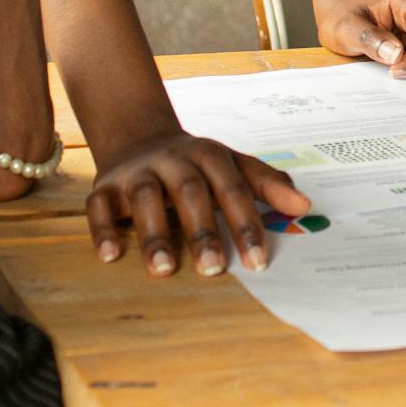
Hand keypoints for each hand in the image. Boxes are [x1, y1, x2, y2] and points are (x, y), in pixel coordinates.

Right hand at [84, 130, 309, 278]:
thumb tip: (305, 207)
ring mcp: (137, 173)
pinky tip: (111, 256)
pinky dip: (103, 229)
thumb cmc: (195, 165)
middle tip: (215, 269)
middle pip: (190, 192)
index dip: (246, 224)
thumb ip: (268, 185)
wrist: (139, 137)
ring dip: (154, 233)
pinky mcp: (105, 187)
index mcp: (210, 156)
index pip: (233, 188)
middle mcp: (173, 161)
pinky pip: (99, 207)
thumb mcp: (233, 165)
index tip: (258, 261)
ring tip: (164, 269)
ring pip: (145, 198)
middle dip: (202, 230)